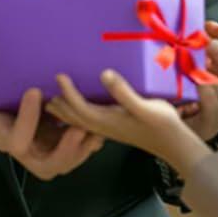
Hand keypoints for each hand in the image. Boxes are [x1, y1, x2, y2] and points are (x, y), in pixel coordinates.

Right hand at [0, 53, 104, 179]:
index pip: (14, 140)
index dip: (27, 122)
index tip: (35, 90)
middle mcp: (17, 138)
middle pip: (43, 164)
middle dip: (65, 152)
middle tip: (80, 128)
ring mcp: (34, 137)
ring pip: (59, 160)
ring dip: (80, 148)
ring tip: (95, 127)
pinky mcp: (46, 129)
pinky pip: (66, 144)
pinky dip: (84, 136)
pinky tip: (97, 116)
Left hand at [48, 70, 205, 175]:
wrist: (172, 142)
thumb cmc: (160, 123)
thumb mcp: (144, 106)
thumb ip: (123, 92)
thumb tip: (104, 74)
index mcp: (108, 121)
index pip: (80, 107)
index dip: (68, 92)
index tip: (59, 76)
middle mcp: (104, 126)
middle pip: (75, 117)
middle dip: (60, 104)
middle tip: (45, 89)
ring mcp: (109, 129)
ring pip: (80, 121)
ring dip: (66, 111)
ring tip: (55, 101)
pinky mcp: (115, 127)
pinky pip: (89, 121)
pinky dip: (78, 114)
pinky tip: (81, 109)